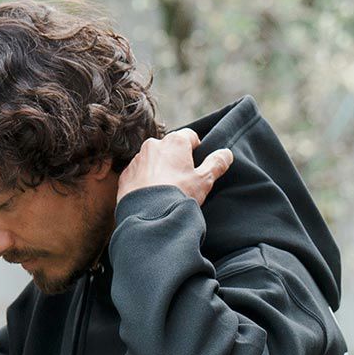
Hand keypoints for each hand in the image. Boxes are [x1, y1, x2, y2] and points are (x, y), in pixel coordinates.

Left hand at [116, 128, 233, 208]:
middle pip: (169, 148)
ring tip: (164, 191)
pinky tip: (150, 197)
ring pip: (152, 160)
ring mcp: (137, 159)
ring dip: (158, 170)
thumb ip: (216, 164)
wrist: (149, 218)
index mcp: (175, 142)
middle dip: (175, 160)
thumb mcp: (204, 181)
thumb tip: (227, 153)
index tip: (197, 163)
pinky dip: (144, 182)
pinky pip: (138, 174)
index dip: (196, 149)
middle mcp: (154, 144)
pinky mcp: (126, 175)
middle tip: (181, 181)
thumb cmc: (179, 196)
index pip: (190, 136)